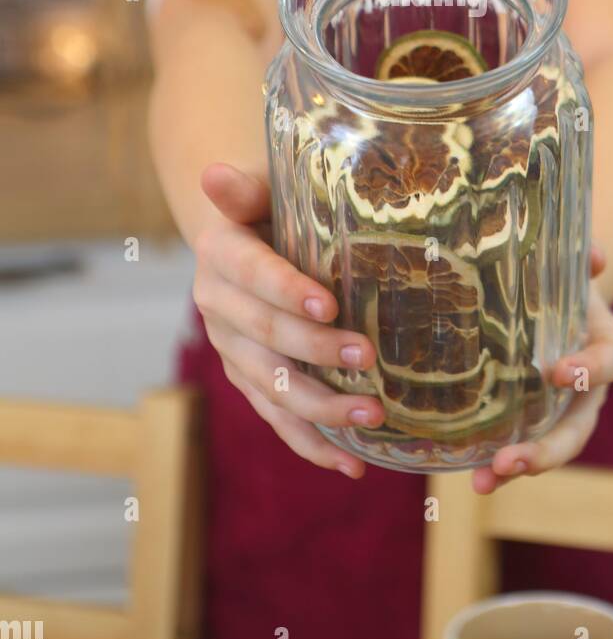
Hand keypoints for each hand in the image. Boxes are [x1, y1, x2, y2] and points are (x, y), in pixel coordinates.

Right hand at [193, 162, 383, 479]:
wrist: (245, 235)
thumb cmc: (269, 205)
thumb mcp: (261, 188)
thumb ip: (244, 187)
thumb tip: (214, 174)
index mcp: (220, 255)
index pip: (251, 274)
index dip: (286, 290)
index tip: (330, 303)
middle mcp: (217, 307)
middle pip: (267, 336)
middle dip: (317, 351)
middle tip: (369, 357)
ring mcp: (232, 351)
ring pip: (273, 387)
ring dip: (322, 407)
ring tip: (373, 415)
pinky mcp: (249, 380)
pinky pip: (277, 419)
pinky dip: (313, 445)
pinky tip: (353, 463)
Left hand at [471, 241, 612, 494]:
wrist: (550, 298)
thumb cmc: (558, 280)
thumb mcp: (566, 266)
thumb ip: (578, 258)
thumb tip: (594, 255)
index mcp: (605, 345)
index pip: (610, 361)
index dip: (590, 368)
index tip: (557, 372)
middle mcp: (589, 389)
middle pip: (577, 428)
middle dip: (547, 450)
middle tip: (511, 460)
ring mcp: (561, 411)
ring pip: (550, 448)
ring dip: (519, 468)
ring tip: (483, 482)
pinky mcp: (532, 421)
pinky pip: (521, 448)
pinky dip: (499, 466)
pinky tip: (471, 477)